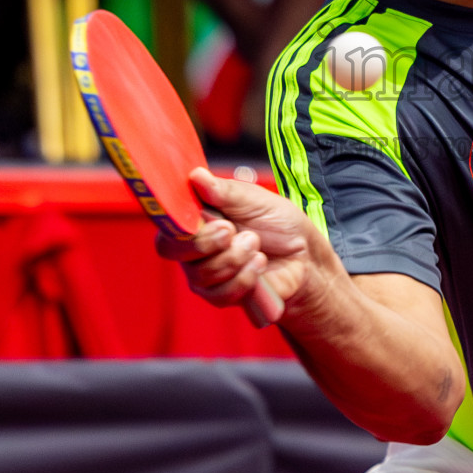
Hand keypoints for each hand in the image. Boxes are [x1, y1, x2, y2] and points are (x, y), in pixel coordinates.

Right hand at [156, 167, 313, 325]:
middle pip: (173, 250)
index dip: (179, 222)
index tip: (205, 217)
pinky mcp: (220, 296)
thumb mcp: (255, 199)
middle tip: (233, 230)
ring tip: (256, 244)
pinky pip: (219, 293)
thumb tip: (196, 176)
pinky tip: (260, 264)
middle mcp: (192, 248)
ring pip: (201, 273)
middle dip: (206, 241)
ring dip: (234, 258)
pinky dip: (245, 277)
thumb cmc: (277, 222)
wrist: (304, 255)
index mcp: (197, 218)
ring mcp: (203, 274)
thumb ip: (224, 191)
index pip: (168, 222)